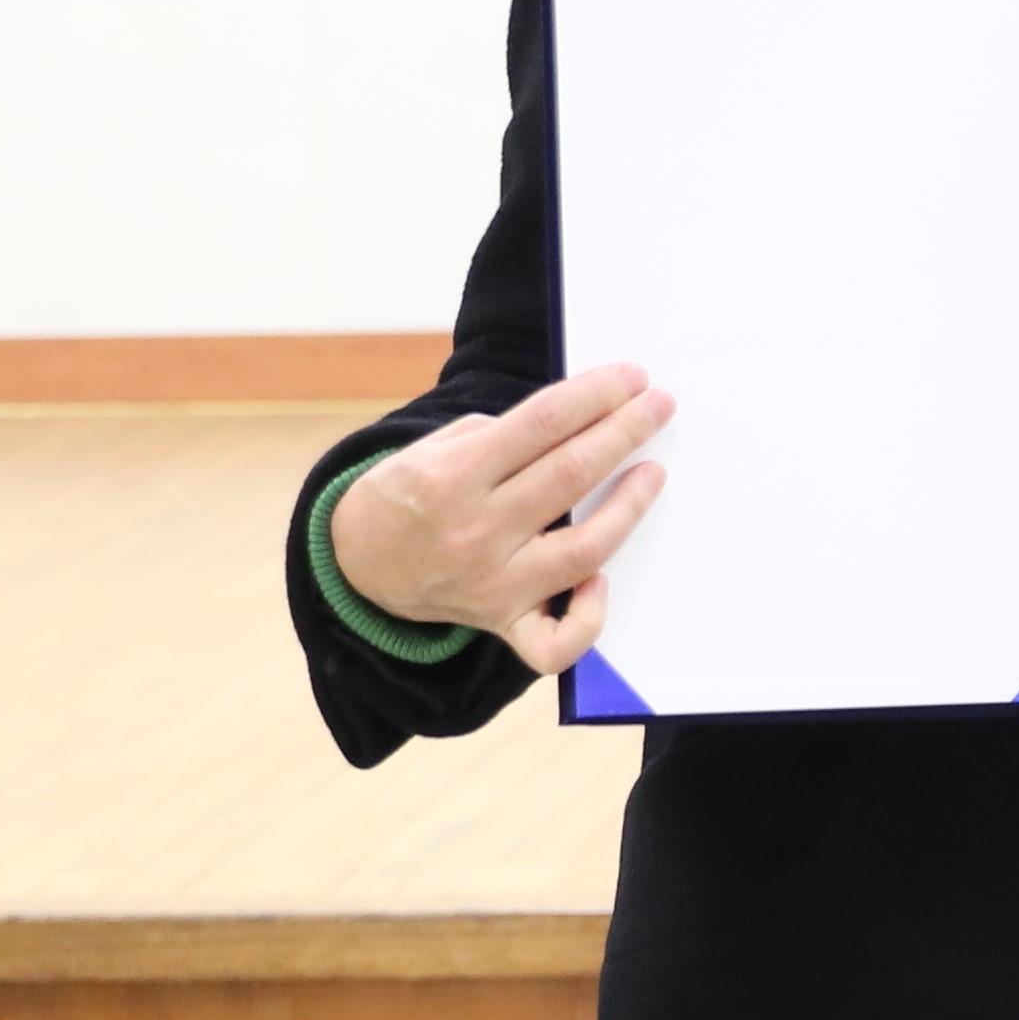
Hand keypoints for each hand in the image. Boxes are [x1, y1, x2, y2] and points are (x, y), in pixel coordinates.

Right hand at [329, 363, 673, 682]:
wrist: (358, 564)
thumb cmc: (408, 494)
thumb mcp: (435, 447)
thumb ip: (499, 436)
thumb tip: (579, 421)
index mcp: (452, 477)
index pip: (543, 424)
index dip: (596, 396)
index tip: (633, 378)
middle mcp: (475, 531)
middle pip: (571, 474)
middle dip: (625, 432)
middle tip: (660, 406)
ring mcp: (492, 584)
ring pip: (584, 550)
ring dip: (629, 508)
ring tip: (651, 473)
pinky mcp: (502, 623)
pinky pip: (556, 641)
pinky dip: (589, 617)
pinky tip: (601, 580)